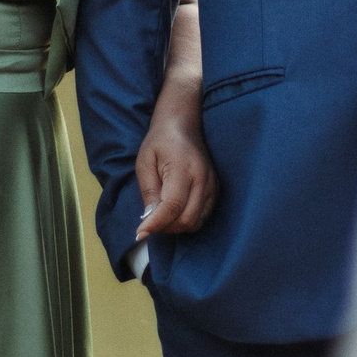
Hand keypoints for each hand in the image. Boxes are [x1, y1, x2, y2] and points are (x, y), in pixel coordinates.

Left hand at [134, 76, 217, 239]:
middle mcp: (202, 179)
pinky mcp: (216, 189)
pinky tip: (175, 211)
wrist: (184, 123)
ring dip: (176, 226)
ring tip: (161, 215)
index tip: (140, 233)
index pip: (171, 207)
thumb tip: (148, 220)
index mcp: (183, 169)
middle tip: (148, 222)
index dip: (155, 224)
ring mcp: (212, 185)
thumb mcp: (145, 162)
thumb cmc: (160, 140)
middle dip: (165, 227)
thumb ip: (148, 191)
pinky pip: (204, 215)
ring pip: (196, 222)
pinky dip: (188, 220)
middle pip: (186, 219)